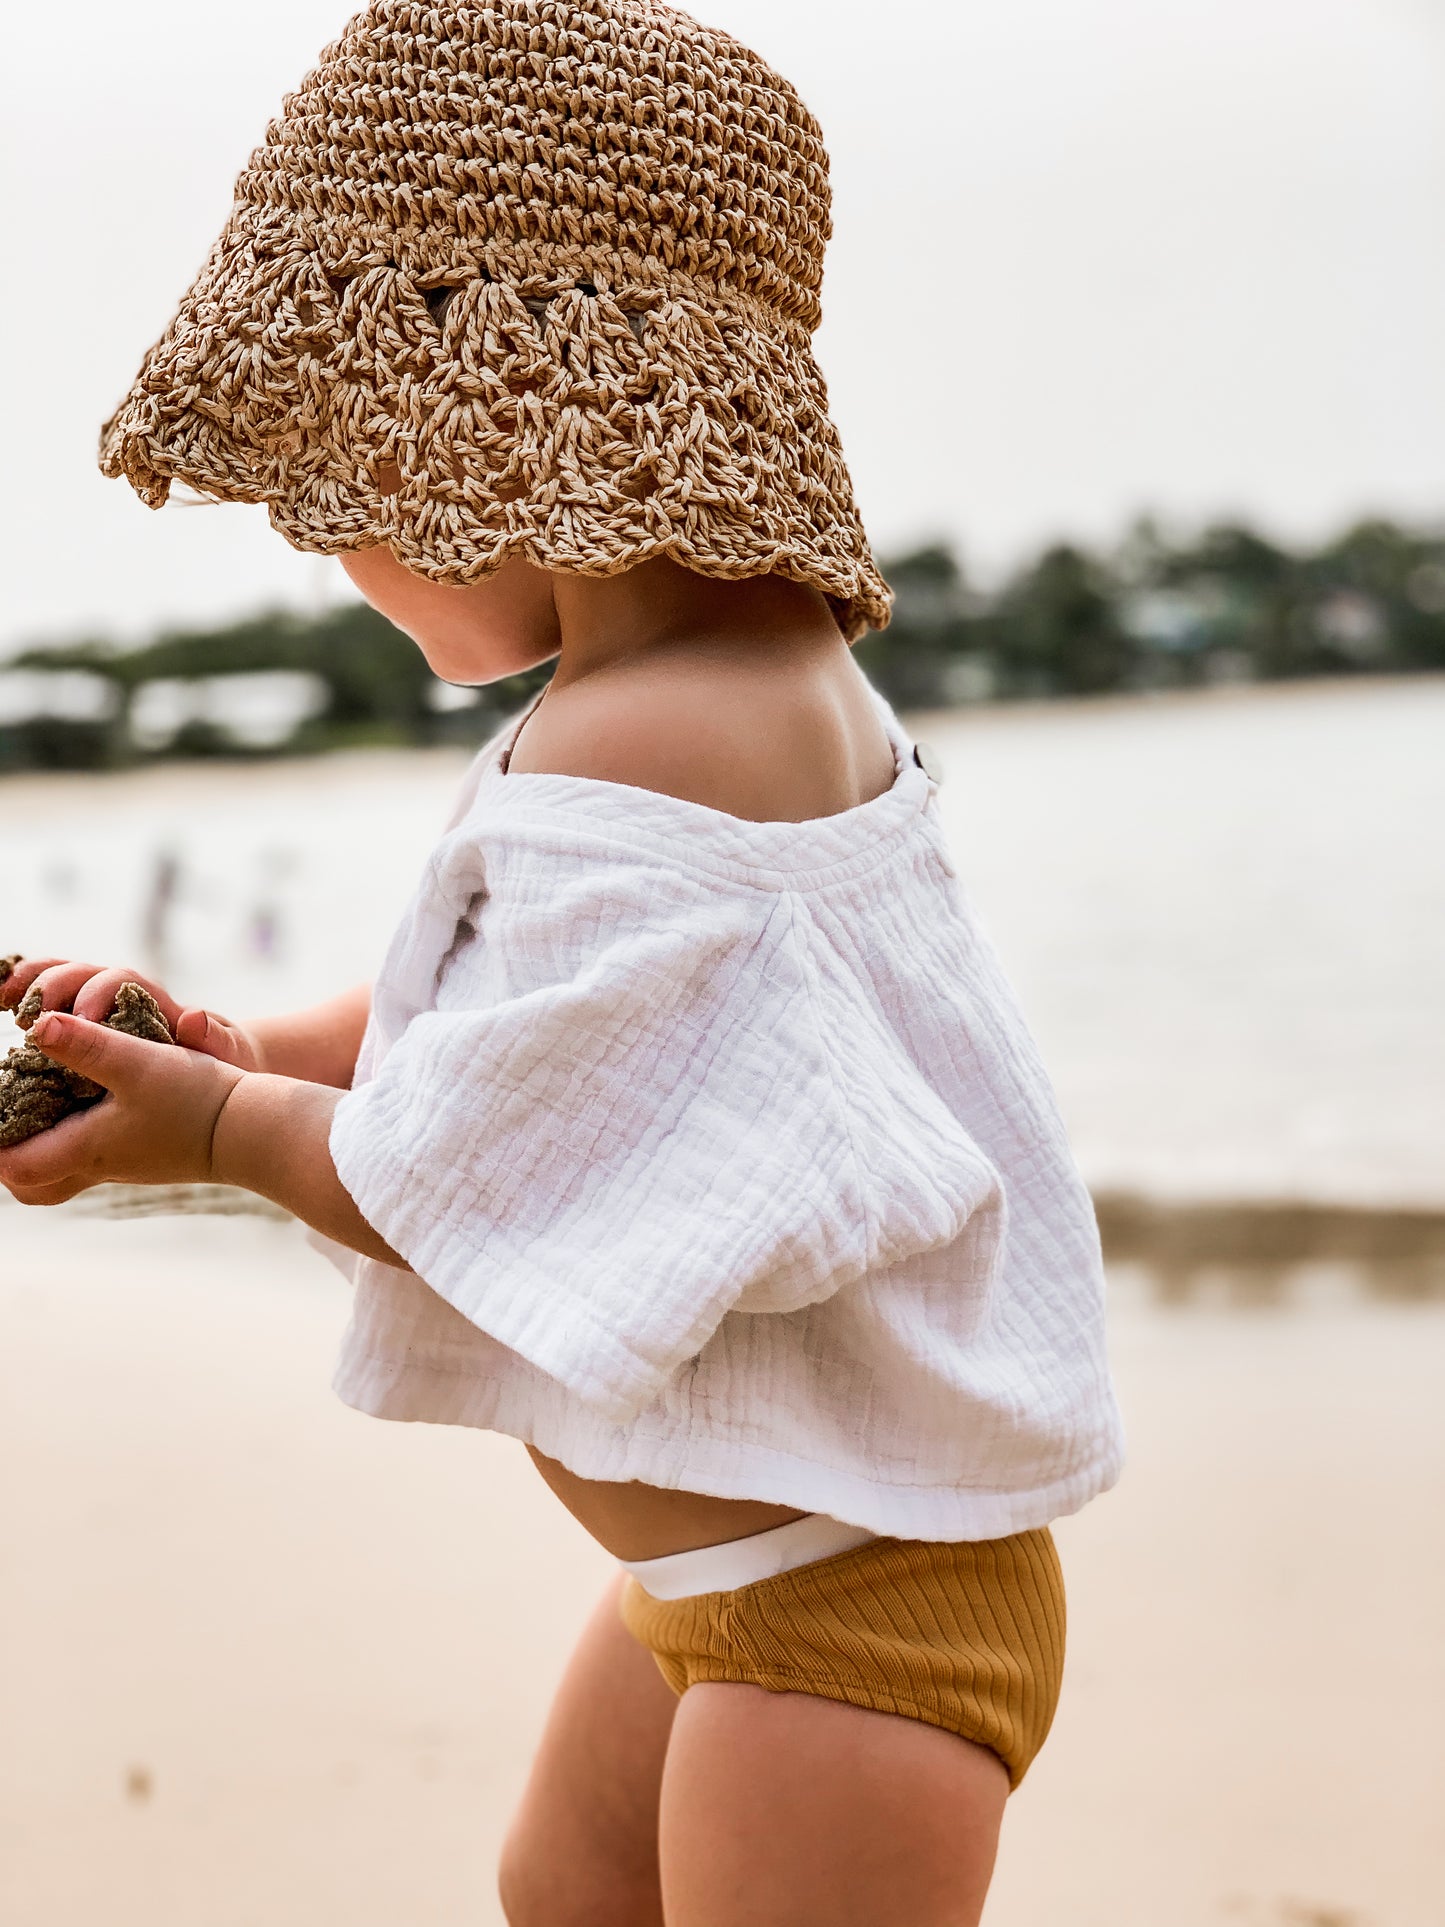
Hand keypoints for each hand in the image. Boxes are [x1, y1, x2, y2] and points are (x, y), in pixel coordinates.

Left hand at [0, 1011, 244, 1205]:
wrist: (255, 1131)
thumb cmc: (198, 1099)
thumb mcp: (139, 1063)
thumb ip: (86, 1045)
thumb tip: (37, 1025)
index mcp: (88, 1148)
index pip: (16, 1165)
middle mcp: (100, 1164)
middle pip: (33, 1186)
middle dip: (9, 1159)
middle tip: (1, 1127)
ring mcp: (125, 1164)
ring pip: (61, 1174)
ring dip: (38, 1149)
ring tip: (30, 1116)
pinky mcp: (146, 1154)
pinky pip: (89, 1160)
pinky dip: (69, 1141)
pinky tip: (80, 1110)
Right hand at [1, 956, 263, 1070]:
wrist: (219, 1074)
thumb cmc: (222, 1063)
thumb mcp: (227, 1054)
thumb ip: (214, 1037)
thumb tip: (193, 1016)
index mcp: (156, 1001)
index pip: (124, 980)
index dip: (101, 992)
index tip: (84, 1018)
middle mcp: (124, 996)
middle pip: (85, 972)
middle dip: (57, 985)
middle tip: (34, 1013)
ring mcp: (101, 1008)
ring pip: (60, 979)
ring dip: (29, 982)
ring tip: (3, 999)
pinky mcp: (82, 1025)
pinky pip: (48, 1003)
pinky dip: (21, 994)